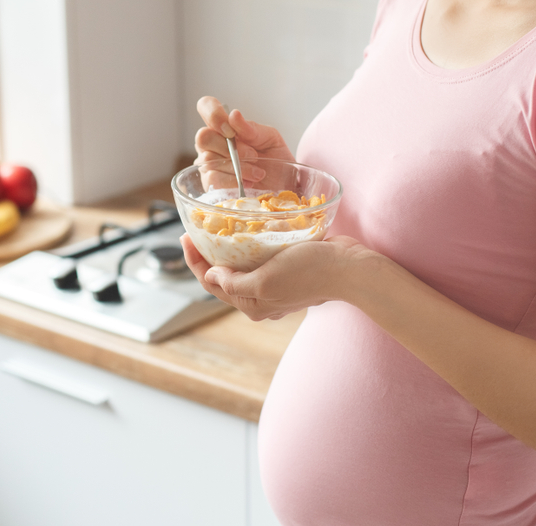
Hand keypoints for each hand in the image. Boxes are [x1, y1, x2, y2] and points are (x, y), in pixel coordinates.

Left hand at [180, 233, 378, 320]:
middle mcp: (262, 299)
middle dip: (207, 256)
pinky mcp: (287, 272)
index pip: (212, 285)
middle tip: (196, 230)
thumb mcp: (266, 280)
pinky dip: (248, 248)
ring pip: (241, 269)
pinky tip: (245, 233)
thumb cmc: (310, 273)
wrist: (350, 269)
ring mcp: (275, 286)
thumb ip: (235, 284)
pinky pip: (259, 261)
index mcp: (253, 305)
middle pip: (224, 278)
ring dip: (226, 251)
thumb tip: (212, 276)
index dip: (194, 262)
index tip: (185, 237)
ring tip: (215, 230)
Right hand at [194, 96, 294, 187]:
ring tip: (257, 172)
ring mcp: (207, 164)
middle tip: (253, 155)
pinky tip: (248, 182)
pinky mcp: (210, 184)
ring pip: (210, 160)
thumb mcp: (269, 137)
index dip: (213, 114)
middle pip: (203, 137)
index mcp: (223, 126)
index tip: (231, 129)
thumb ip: (251, 128)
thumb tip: (234, 115)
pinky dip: (234, 180)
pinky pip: (214, 179)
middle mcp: (211, 143)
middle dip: (231, 147)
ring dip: (238, 167)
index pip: (205, 106)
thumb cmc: (274, 157)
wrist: (282, 183)